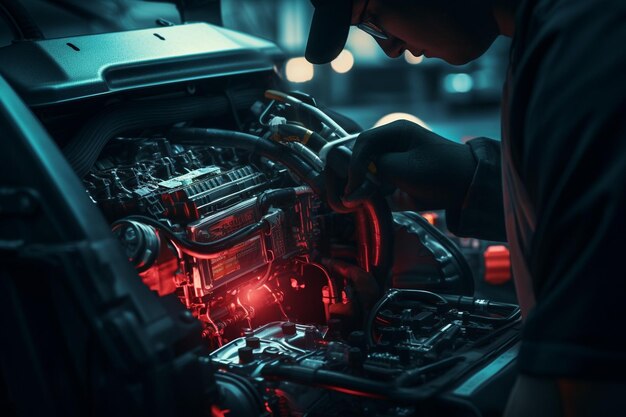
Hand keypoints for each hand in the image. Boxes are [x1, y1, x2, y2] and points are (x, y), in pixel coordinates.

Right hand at [344, 120, 476, 209]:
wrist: (467, 188)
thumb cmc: (441, 172)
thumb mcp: (406, 168)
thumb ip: (378, 171)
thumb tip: (356, 184)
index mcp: (395, 133)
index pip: (363, 142)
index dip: (354, 163)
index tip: (353, 183)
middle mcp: (391, 145)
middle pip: (361, 157)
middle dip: (353, 176)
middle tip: (349, 195)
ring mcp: (393, 163)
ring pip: (365, 173)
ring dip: (359, 187)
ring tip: (354, 202)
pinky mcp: (396, 180)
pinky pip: (375, 186)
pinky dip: (369, 195)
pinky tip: (364, 205)